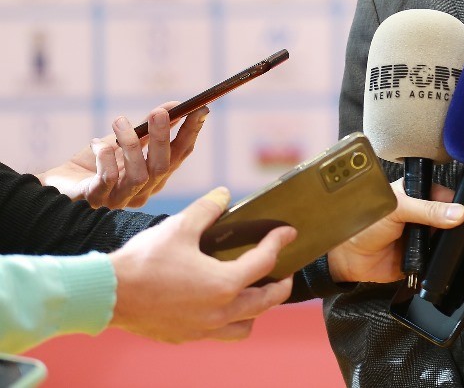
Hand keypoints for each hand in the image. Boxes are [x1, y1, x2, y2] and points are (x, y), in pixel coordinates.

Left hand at [39, 104, 207, 208]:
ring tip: (119, 120)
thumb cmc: (96, 162)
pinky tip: (98, 143)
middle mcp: (143, 190)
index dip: (191, 132)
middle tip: (159, 112)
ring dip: (131, 144)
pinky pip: (108, 179)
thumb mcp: (127, 140)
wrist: (59, 183)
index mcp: (155, 176)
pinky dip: (106, 156)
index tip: (200, 108)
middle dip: (163, 138)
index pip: (180, 155)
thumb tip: (177, 105)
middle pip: (162, 167)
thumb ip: (150, 127)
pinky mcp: (96, 199)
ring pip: (138, 175)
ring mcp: (120, 198)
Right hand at [108, 187, 294, 342]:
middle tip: (285, 270)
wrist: (107, 294)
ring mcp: (202, 328)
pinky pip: (218, 333)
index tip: (288, 232)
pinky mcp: (185, 336)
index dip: (278, 242)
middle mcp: (219, 311)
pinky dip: (228, 320)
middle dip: (280, 284)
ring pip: (245, 325)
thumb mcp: (180, 227)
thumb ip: (207, 209)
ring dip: (256, 310)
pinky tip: (219, 305)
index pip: (265, 262)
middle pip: (266, 301)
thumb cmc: (145, 260)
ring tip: (254, 292)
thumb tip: (224, 194)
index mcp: (224, 283)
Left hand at [326, 179, 463, 284]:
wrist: (346, 258)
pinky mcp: (420, 257)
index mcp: (415, 194)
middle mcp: (421, 214)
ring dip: (454, 241)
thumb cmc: (364, 224)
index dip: (462, 203)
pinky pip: (438, 257)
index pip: (445, 195)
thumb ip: (428, 211)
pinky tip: (452, 257)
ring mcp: (421, 236)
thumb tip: (458, 213)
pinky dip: (445, 259)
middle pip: (450, 216)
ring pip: (446, 237)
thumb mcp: (397, 210)